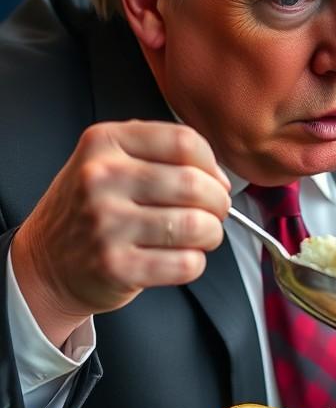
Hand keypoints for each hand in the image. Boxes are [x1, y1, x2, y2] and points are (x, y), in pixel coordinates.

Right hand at [11, 120, 230, 345]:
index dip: (211, 164)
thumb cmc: (88, 210)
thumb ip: (160, 154)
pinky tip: (179, 258)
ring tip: (199, 236)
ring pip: (195, 225)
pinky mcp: (115, 266)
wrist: (44, 262)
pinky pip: (185, 263)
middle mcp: (101, 178)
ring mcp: (106, 223)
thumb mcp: (107, 160)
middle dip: (217, 203)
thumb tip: (219, 178)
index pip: (184, 141)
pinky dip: (194, 263)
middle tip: (212, 213)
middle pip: (194, 184)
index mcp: (104, 142)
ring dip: (210, 234)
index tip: (213, 180)